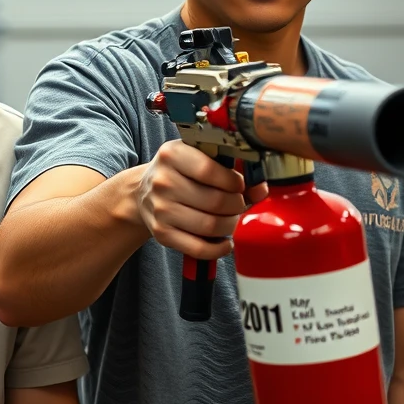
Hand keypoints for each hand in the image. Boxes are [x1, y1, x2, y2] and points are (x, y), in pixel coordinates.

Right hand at [136, 141, 247, 259]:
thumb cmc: (180, 173)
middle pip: (215, 201)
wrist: (142, 192)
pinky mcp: (161, 233)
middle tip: (238, 204)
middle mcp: (162, 181)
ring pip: (210, 226)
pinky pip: (199, 248)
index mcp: (172, 154)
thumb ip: (233, 173)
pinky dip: (219, 249)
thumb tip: (261, 188)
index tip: (239, 185)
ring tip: (230, 219)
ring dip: (230, 225)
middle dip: (237, 205)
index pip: (209, 170)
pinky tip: (224, 241)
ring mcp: (160, 209)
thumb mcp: (199, 160)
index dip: (234, 181)